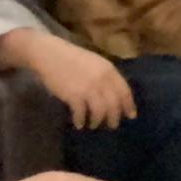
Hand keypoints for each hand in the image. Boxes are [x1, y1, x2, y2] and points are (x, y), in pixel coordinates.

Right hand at [10, 29, 134, 128]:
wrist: (49, 54)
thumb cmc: (71, 58)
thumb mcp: (94, 63)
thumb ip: (105, 77)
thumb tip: (114, 97)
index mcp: (109, 69)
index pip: (124, 91)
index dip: (129, 105)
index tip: (131, 116)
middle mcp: (102, 79)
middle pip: (114, 104)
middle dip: (114, 118)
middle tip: (112, 126)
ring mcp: (88, 88)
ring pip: (100, 111)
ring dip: (97, 121)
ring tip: (93, 125)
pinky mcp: (74, 95)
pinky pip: (81, 113)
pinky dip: (81, 121)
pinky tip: (79, 124)